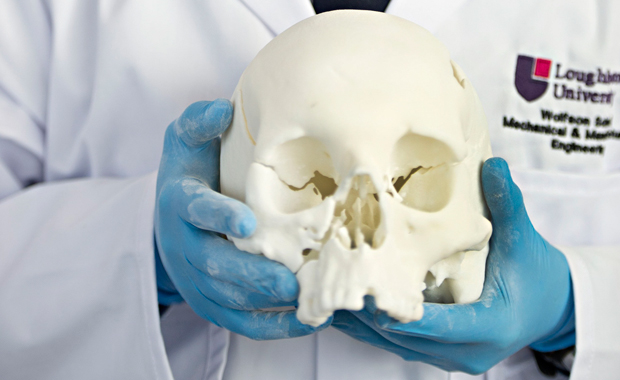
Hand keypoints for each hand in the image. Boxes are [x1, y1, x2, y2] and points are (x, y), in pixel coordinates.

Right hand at [154, 99, 329, 339]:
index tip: (249, 222)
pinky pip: (238, 321)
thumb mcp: (184, 143)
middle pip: (214, 265)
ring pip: (228, 298)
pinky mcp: (211, 302)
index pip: (194, 209)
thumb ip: (197, 124)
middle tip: (290, 279)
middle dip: (251, 274)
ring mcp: (196, 278)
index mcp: (178, 202)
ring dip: (265, 302)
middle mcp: (184, 245)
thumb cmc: (189, 175)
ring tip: (307, 300)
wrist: (169, 220)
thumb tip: (221, 110)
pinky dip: (272, 326)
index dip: (218, 216)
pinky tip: (306, 320)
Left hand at [331, 157, 574, 373]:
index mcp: (491, 326)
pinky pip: (400, 343)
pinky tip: (347, 304)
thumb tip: (494, 164)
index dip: (401, 310)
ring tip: (329, 292)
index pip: (440, 324)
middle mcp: (468, 353)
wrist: (550, 305)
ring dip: (364, 321)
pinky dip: (375, 325)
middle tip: (335, 283)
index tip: (367, 293)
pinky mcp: (442, 354)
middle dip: (370, 312)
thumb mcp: (523, 238)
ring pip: (397, 344)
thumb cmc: (537, 273)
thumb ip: (507, 204)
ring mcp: (453, 358)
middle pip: (408, 337)